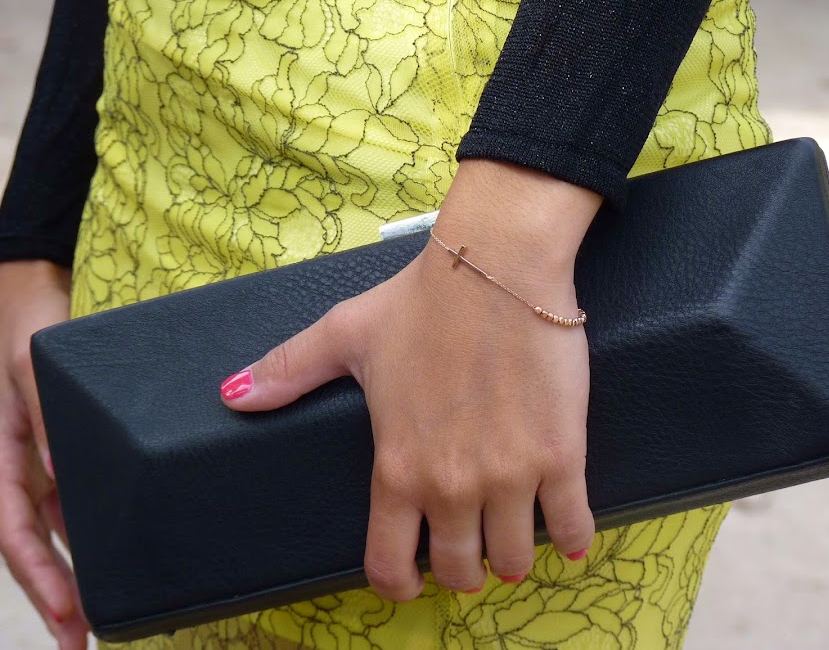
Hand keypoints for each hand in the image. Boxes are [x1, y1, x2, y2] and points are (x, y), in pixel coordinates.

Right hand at [0, 260, 89, 648]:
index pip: (15, 534)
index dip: (41, 581)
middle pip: (35, 544)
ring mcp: (39, 459)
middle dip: (57, 595)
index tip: (70, 619)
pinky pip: (72, 499)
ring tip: (103, 610)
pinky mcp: (61, 445)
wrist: (27, 293)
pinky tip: (112, 548)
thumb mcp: (29, 368)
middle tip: (87, 639)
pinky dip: (87, 529)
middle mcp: (18, 464)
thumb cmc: (24, 326)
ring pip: (55, 528)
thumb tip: (61, 475)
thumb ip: (48, 417)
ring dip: (75, 568)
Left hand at [221, 159, 603, 598]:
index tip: (411, 582)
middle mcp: (451, 485)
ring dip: (512, 557)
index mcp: (397, 467)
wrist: (497, 268)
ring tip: (513, 537)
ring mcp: (510, 476)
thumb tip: (232, 396)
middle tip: (468, 551)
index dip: (399, 583)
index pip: (389, 563)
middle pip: (460, 570)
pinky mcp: (561, 456)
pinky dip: (573, 539)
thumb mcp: (345, 335)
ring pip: (515, 558)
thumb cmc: (421, 302)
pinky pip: (574, 526)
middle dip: (462, 570)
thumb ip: (287, 371)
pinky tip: (567, 534)